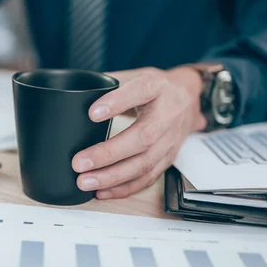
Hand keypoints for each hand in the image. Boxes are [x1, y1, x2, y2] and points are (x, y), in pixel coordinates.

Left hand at [72, 66, 206, 198]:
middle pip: (142, 137)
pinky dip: (124, 188)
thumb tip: (77, 92)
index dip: (117, 102)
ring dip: (113, 177)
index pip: (139, 92)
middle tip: (79, 162)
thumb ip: (110, 82)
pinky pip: (147, 178)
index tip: (92, 114)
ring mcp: (170, 140)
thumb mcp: (137, 75)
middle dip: (108, 153)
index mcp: (156, 87)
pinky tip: (102, 191)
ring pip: (144, 163)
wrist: (189, 98)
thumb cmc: (156, 88)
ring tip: (86, 181)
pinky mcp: (169, 158)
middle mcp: (167, 114)